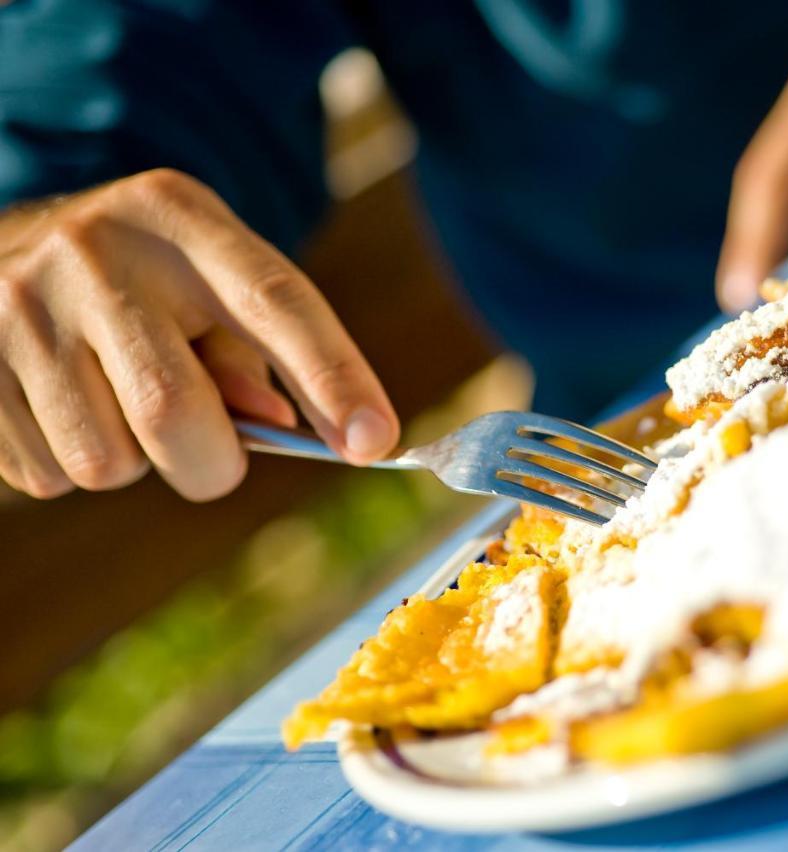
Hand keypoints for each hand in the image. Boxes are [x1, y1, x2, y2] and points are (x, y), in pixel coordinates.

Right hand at [0, 169, 398, 500]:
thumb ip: (257, 355)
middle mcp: (97, 251)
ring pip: (105, 462)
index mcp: (181, 218)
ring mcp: (20, 305)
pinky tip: (64, 404)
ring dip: (133, 463)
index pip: (275, 302)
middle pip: (174, 410)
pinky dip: (72, 464)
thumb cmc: (147, 285)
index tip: (374, 443)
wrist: (7, 245)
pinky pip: (47, 476)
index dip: (332, 378)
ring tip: (116, 400)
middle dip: (213, 465)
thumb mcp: (210, 286)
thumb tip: (278, 425)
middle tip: (217, 457)